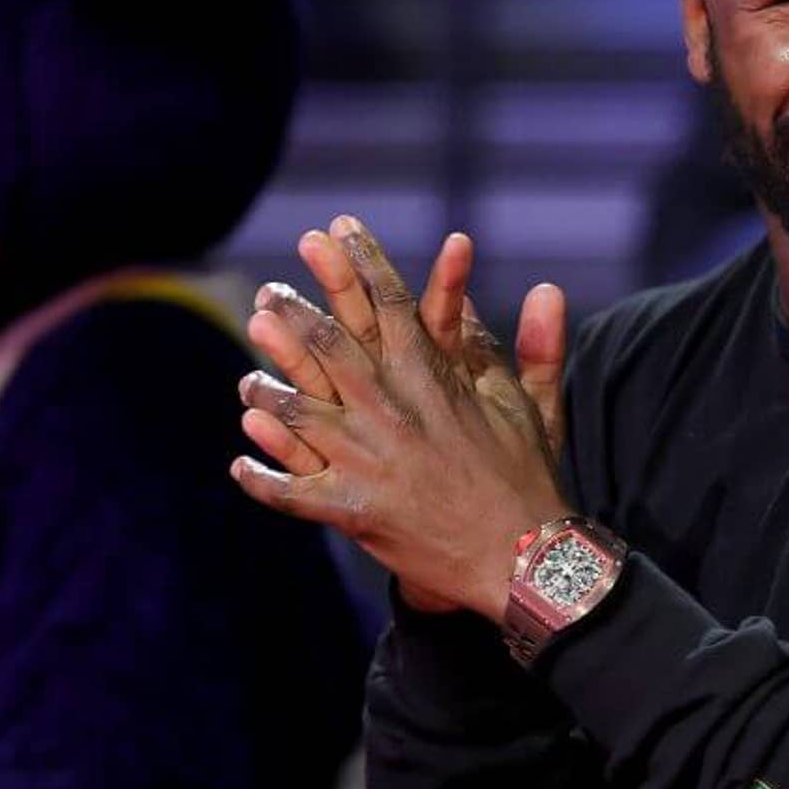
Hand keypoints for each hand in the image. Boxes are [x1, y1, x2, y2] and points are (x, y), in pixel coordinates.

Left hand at [232, 216, 570, 620]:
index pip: (391, 304)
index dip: (362, 263)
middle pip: (329, 346)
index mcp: (432, 379)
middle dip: (295, 313)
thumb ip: (536, 344)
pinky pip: (291, 493)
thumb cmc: (529, 478)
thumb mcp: (534, 404)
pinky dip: (263, 479)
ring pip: (296, 414)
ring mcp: (364, 461)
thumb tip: (547, 288)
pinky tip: (240, 465)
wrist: (520, 558)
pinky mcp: (350, 511)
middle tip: (268, 292)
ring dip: (266, 392)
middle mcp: (390, 411)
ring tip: (247, 380)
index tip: (337, 230)